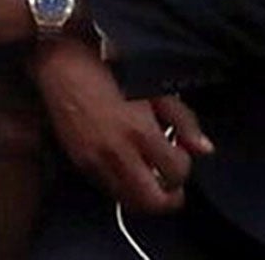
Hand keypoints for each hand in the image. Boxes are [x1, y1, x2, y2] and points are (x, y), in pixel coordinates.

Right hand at [31, 37, 210, 214]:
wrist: (60, 62)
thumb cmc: (107, 66)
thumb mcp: (153, 86)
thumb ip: (183, 119)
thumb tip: (204, 148)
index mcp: (139, 130)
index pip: (176, 172)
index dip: (184, 165)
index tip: (180, 151)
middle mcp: (117, 152)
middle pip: (153, 202)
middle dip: (169, 197)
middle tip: (172, 182)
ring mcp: (95, 160)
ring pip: (129, 202)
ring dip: (144, 194)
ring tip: (149, 175)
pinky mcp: (79, 160)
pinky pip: (108, 188)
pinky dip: (122, 185)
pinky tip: (125, 165)